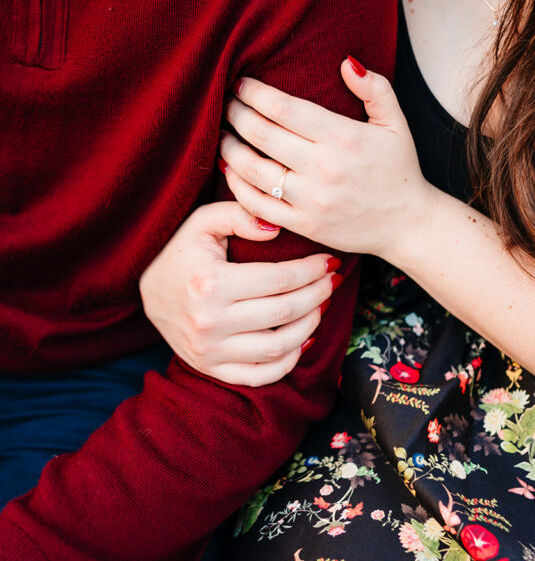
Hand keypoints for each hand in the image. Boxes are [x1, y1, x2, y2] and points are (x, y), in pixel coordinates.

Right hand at [139, 201, 341, 385]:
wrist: (144, 287)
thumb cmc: (180, 249)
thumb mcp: (203, 221)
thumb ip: (240, 215)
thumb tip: (277, 228)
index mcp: (211, 283)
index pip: (279, 280)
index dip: (312, 271)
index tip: (329, 261)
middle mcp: (210, 322)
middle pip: (284, 312)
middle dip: (317, 295)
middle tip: (333, 280)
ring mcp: (209, 351)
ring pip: (277, 347)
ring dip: (309, 326)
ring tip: (321, 305)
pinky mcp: (210, 368)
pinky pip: (259, 375)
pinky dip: (287, 361)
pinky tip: (303, 340)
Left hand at [220, 58, 438, 259]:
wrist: (407, 224)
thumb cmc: (399, 168)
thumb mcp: (395, 122)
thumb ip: (374, 88)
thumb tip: (346, 62)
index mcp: (343, 137)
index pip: (284, 109)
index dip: (255, 93)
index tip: (240, 83)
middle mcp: (323, 168)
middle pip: (262, 134)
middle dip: (236, 113)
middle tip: (225, 102)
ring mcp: (311, 200)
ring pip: (252, 169)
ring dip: (229, 147)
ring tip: (222, 132)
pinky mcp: (303, 225)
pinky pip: (257, 204)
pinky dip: (236, 185)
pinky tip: (230, 168)